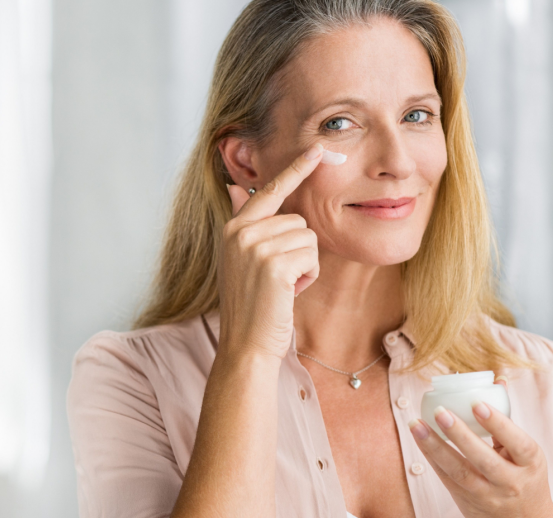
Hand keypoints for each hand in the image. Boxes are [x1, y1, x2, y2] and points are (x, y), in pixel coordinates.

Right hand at [219, 143, 323, 358]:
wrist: (246, 344)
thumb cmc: (251, 304)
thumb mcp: (242, 258)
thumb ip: (244, 221)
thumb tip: (234, 187)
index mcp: (234, 227)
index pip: (269, 190)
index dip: (295, 169)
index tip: (317, 148)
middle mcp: (241, 232)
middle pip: (298, 220)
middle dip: (299, 249)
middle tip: (279, 278)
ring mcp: (255, 247)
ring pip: (308, 237)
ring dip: (305, 264)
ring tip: (282, 286)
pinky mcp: (273, 264)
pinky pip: (312, 256)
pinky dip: (308, 276)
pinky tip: (289, 292)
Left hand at [408, 378, 552, 517]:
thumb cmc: (524, 474)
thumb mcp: (525, 451)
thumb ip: (506, 418)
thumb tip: (497, 378)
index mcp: (530, 463)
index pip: (518, 443)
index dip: (498, 423)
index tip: (477, 403)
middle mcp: (511, 482)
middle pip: (483, 459)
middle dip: (460, 435)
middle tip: (440, 411)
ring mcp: (488, 495)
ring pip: (459, 471)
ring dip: (435, 446)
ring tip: (416, 424)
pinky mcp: (467, 501)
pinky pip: (446, 478)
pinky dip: (431, 457)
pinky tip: (420, 438)